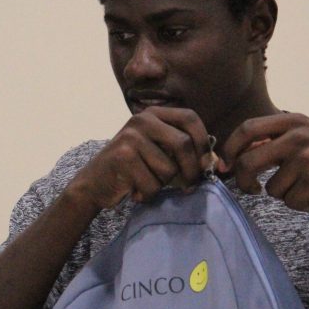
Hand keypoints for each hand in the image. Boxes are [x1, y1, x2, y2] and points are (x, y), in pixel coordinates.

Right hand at [71, 107, 213, 208]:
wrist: (93, 182)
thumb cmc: (132, 168)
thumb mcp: (156, 151)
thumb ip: (182, 150)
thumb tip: (214, 161)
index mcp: (153, 114)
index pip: (190, 118)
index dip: (203, 141)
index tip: (206, 163)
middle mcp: (141, 121)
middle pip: (183, 144)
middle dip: (191, 170)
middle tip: (189, 186)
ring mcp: (130, 138)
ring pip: (168, 169)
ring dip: (162, 185)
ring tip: (147, 183)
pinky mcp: (122, 158)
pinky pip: (152, 184)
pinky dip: (148, 194)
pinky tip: (135, 191)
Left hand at [221, 112, 308, 209]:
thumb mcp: (306, 135)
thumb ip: (274, 139)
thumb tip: (233, 157)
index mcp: (292, 120)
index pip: (246, 129)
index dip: (230, 149)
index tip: (226, 166)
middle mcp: (298, 135)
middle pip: (248, 161)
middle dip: (243, 180)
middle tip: (250, 189)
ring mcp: (307, 157)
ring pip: (271, 188)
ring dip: (283, 195)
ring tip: (304, 188)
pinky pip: (290, 201)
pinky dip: (299, 205)